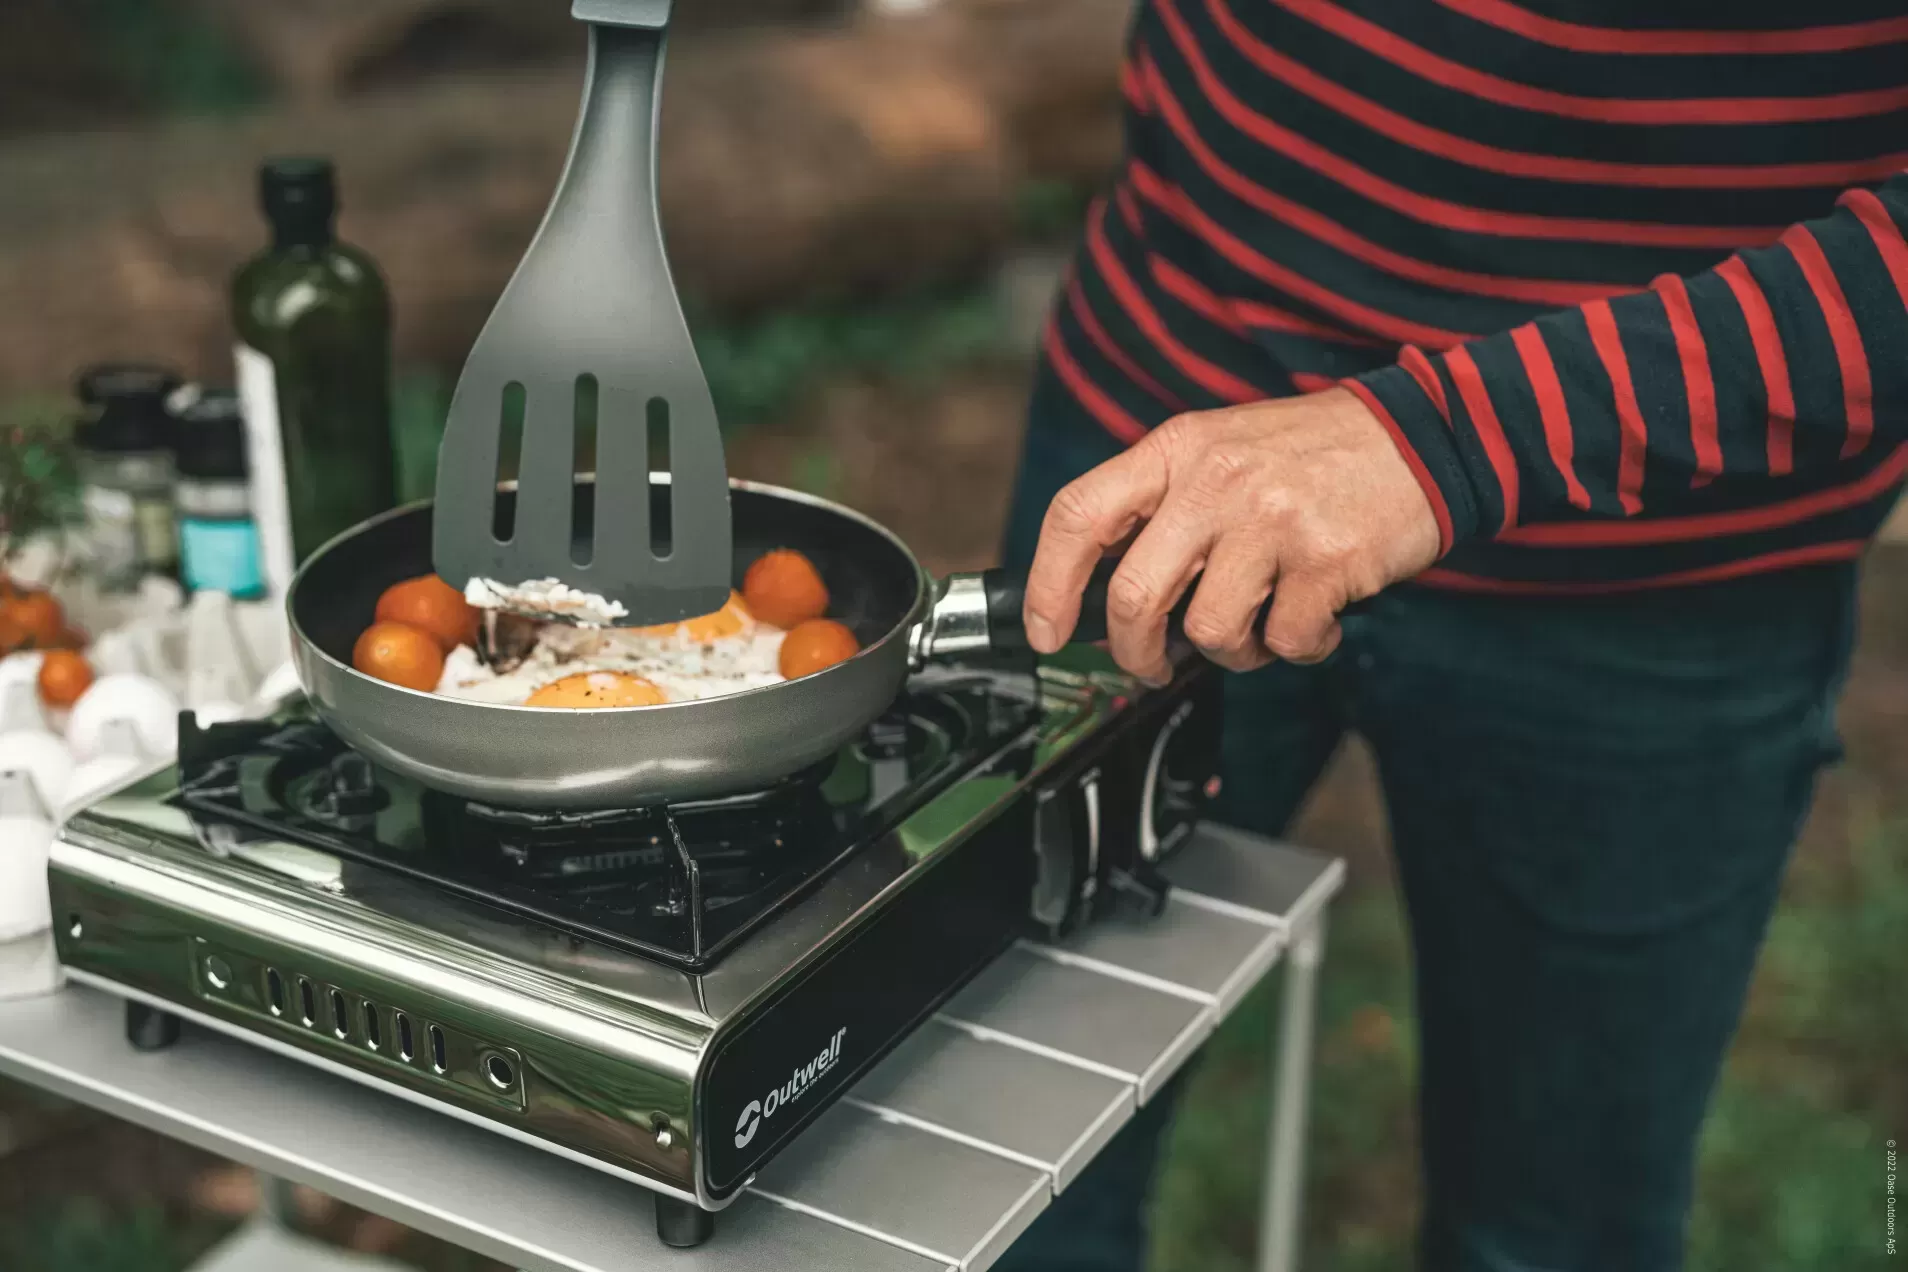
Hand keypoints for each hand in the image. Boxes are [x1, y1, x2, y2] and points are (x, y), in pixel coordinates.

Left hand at [1022, 387, 1440, 680]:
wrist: (1424, 434)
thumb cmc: (1313, 455)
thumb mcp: (1221, 449)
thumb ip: (1163, 507)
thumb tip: (1106, 595)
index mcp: (1178, 448)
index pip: (1079, 515)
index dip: (1048, 584)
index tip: (1046, 631)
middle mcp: (1216, 480)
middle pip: (1134, 594)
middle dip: (1135, 651)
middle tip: (1154, 663)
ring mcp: (1271, 520)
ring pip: (1210, 631)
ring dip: (1235, 650)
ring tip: (1264, 621)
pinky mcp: (1326, 560)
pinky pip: (1285, 642)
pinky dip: (1300, 647)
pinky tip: (1317, 616)